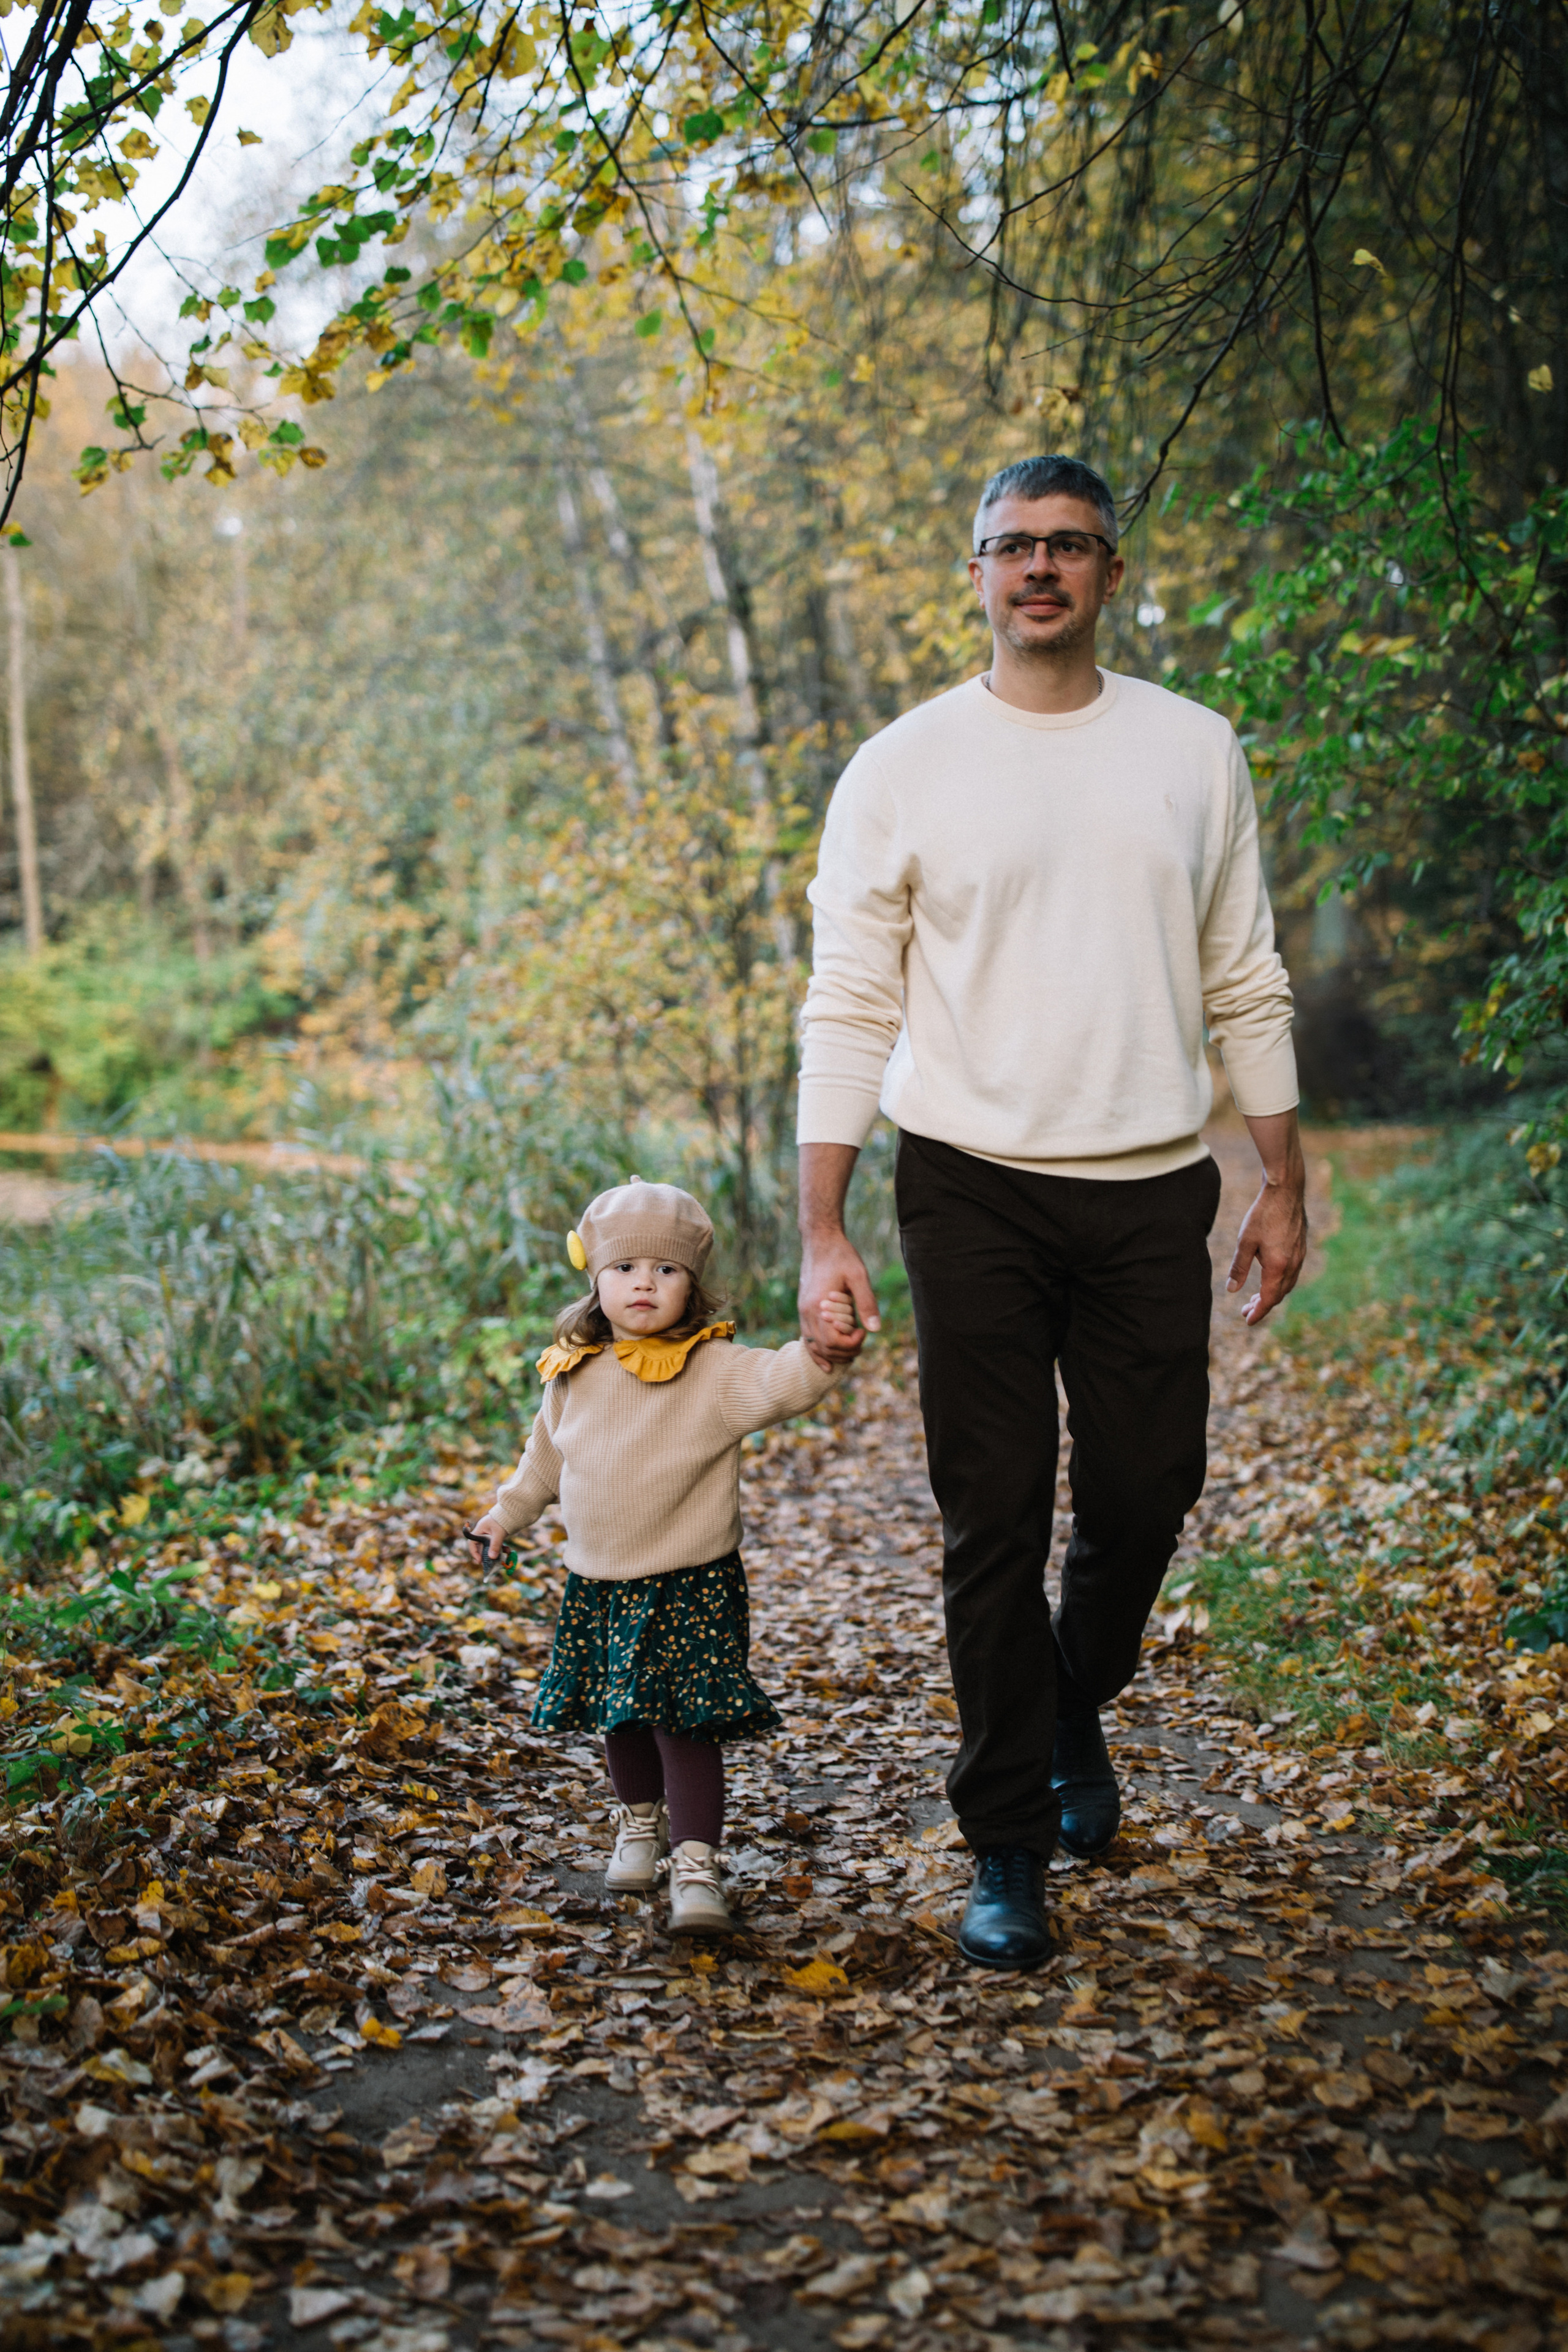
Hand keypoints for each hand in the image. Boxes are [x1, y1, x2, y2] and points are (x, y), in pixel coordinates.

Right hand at [465, 1512, 509, 1569]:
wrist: (513, 1512)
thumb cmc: (503, 1520)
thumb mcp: (498, 1534)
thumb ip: (495, 1546)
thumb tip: (492, 1558)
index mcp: (480, 1530)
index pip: (472, 1543)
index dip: (474, 1552)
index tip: (480, 1560)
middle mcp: (483, 1532)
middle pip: (481, 1546)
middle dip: (486, 1555)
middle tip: (490, 1563)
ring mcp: (490, 1533)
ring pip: (490, 1546)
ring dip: (495, 1552)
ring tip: (501, 1557)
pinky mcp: (496, 1535)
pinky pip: (496, 1544)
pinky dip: (501, 1548)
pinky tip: (508, 1551)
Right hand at [799, 1235, 879, 1369]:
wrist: (821, 1241)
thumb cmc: (841, 1256)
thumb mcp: (858, 1276)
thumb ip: (866, 1303)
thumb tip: (875, 1330)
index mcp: (818, 1305)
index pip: (833, 1342)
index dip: (852, 1343)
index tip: (863, 1331)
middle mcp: (807, 1312)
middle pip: (824, 1348)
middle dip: (845, 1352)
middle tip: (861, 1341)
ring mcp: (803, 1312)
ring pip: (814, 1347)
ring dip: (833, 1355)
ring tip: (851, 1351)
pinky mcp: (804, 1310)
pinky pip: (807, 1339)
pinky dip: (818, 1353)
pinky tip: (827, 1363)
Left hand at [1229, 1110, 1307, 1323]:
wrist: (1286, 1190)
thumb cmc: (1263, 1214)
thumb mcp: (1245, 1242)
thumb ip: (1239, 1268)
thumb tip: (1231, 1290)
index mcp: (1279, 1266)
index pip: (1269, 1299)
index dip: (1258, 1312)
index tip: (1248, 1321)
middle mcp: (1293, 1264)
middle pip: (1279, 1294)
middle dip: (1263, 1305)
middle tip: (1245, 1310)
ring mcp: (1300, 1255)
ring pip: (1287, 1284)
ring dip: (1272, 1293)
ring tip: (1255, 1297)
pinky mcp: (1301, 1246)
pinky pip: (1291, 1272)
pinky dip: (1279, 1281)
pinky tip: (1268, 1276)